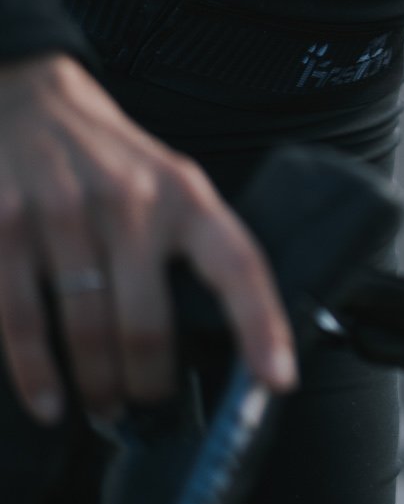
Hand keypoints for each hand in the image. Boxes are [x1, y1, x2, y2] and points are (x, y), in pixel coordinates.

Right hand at [0, 52, 296, 424]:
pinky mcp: (8, 226)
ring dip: (98, 385)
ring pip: (89, 330)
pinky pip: (23, 320)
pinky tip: (49, 402)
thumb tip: (216, 334)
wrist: (30, 95)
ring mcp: (65, 213)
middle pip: (148, 322)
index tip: (277, 379)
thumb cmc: (106, 155)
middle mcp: (129, 202)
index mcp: (183, 193)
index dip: (261, 324)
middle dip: (148, 383)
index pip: (237, 263)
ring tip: (104, 407)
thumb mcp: (163, 181)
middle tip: (144, 408)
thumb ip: (185, 244)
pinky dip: (36, 375)